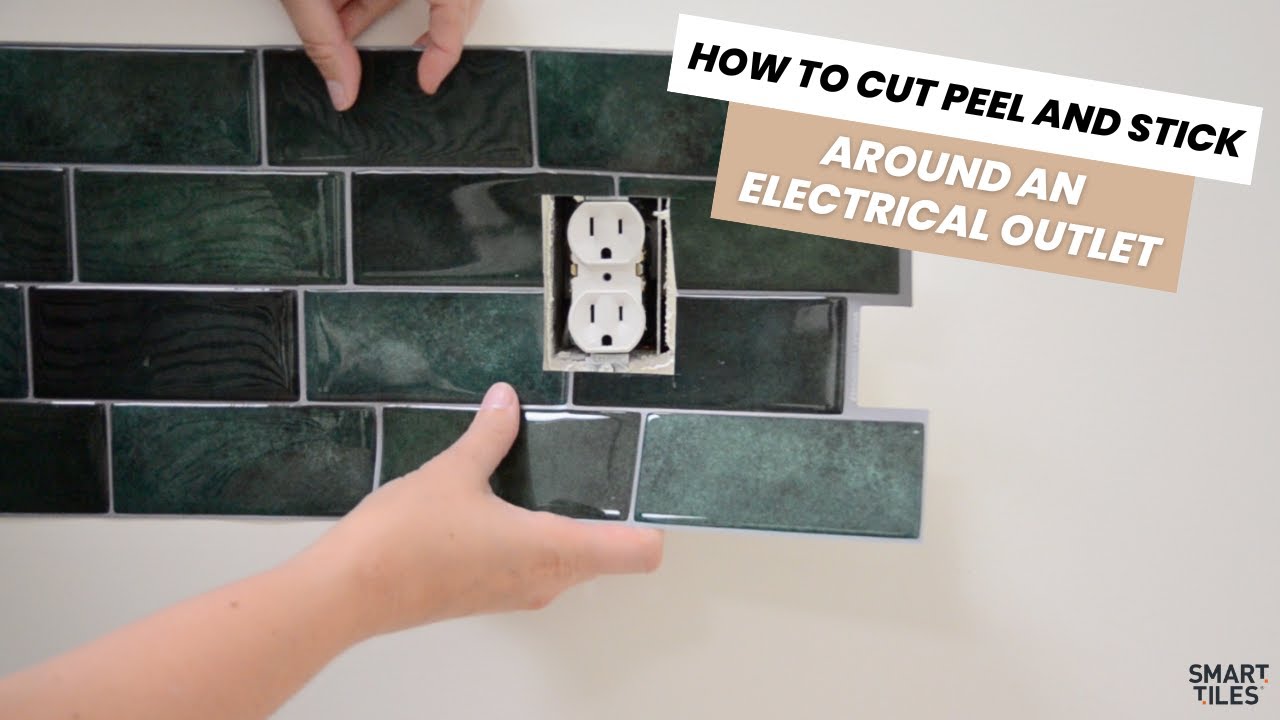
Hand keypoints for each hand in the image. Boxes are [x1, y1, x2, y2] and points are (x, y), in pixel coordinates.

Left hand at [279, 0, 483, 109]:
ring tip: (346, 32)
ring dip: (383, 16)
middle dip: (430, 35)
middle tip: (408, 65)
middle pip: (459, 1)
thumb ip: (322, 37)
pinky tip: (342, 16)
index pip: (456, 2)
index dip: (449, 45)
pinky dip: (371, 2)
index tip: (427, 80)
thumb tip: (343, 92)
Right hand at [300, 382, 663, 636]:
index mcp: (552, 550)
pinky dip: (533, 539)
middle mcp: (544, 580)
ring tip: (548, 477)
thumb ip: (490, 434)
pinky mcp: (489, 595)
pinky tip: (503, 506)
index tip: (653, 492)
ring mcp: (516, 593)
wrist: (349, 591)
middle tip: (600, 469)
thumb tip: (507, 402)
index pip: (636, 553)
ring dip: (567, 527)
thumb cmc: (403, 541)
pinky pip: (535, 567)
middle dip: (608, 517)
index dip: (652, 524)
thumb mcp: (454, 471)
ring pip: (569, 562)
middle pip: (606, 555)